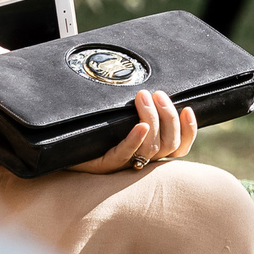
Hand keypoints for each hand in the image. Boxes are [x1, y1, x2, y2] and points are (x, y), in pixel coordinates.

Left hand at [74, 88, 200, 173]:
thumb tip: (153, 88)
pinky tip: (139, 125)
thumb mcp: (120, 118)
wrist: (63, 150)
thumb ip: (138, 110)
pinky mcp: (106, 164)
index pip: (180, 147)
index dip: (189, 130)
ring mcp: (125, 163)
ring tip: (143, 97)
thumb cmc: (94, 132)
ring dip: (152, 118)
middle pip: (170, 144)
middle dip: (168, 116)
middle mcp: (142, 160)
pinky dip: (134, 139)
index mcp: (150, 151)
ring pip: (152, 147)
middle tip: (156, 94)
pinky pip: (125, 153)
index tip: (187, 108)